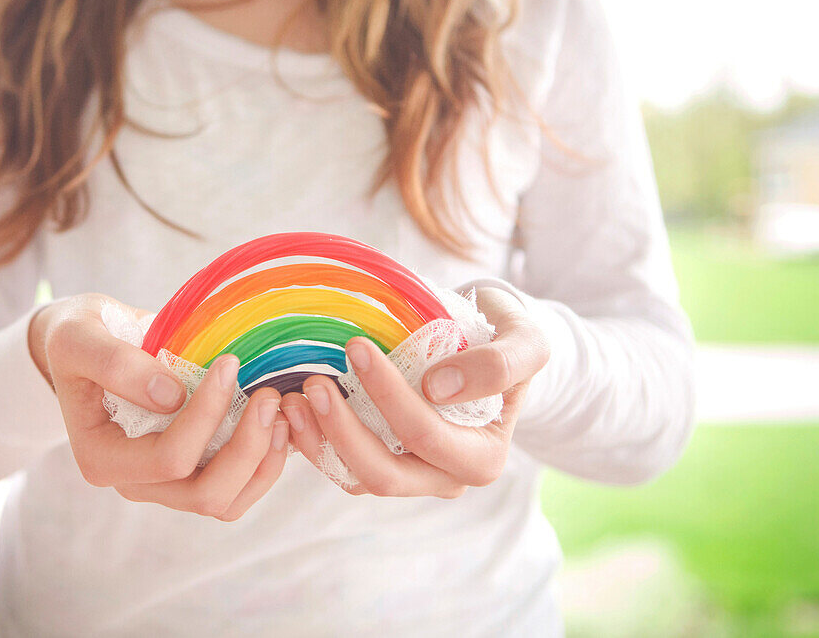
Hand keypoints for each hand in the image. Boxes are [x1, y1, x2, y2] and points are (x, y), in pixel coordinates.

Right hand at [29, 293, 289, 520]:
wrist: (88, 343)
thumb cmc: (79, 337)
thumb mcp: (79, 337)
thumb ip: (115, 364)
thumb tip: (171, 396)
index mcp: (102, 458)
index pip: (168, 458)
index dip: (206, 415)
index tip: (229, 363)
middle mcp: (134, 483)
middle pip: (204, 494)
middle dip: (246, 447)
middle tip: (270, 394)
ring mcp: (165, 484)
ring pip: (225, 501)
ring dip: (262, 461)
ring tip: (281, 411)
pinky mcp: (190, 472)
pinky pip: (236, 489)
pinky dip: (265, 463)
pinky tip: (279, 423)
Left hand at [282, 287, 548, 496]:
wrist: (490, 344)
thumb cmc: (509, 340)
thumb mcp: (527, 342)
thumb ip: (499, 365)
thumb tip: (438, 388)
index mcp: (481, 458)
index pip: (425, 435)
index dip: (388, 396)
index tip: (356, 347)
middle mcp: (445, 479)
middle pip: (384, 473)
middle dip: (343, 431)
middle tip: (313, 382)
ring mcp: (410, 476)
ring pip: (356, 479)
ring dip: (319, 442)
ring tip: (292, 398)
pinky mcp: (382, 463)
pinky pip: (341, 469)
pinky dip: (314, 444)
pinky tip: (292, 409)